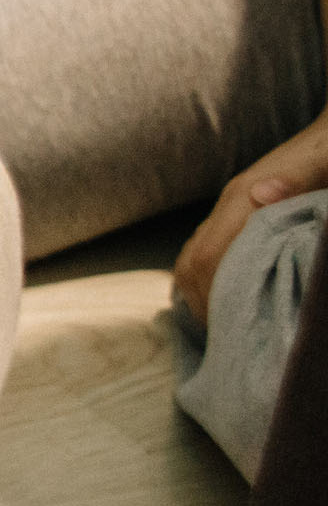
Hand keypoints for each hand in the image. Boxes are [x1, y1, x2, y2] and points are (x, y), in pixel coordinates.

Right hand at [175, 114, 327, 325]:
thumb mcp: (327, 164)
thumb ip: (296, 178)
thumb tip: (261, 192)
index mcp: (246, 199)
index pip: (207, 257)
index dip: (211, 297)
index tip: (228, 333)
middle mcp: (233, 204)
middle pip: (191, 260)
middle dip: (199, 304)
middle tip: (225, 341)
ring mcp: (237, 206)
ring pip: (196, 255)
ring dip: (201, 293)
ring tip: (224, 329)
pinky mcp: (247, 210)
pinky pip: (212, 249)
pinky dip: (211, 279)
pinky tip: (229, 300)